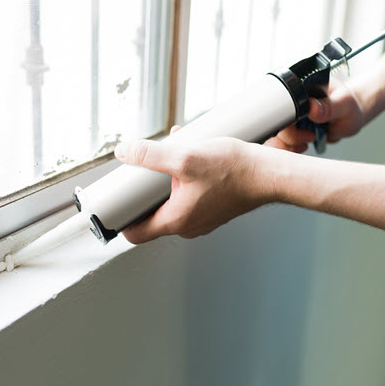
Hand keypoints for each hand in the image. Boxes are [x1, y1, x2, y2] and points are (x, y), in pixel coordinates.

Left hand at [114, 137, 270, 243]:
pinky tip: (191, 156)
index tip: (114, 203)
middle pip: (151, 214)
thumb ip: (152, 155)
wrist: (271, 174)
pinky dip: (184, 178)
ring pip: (171, 201)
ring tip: (172, 156)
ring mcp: (201, 218)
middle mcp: (188, 225)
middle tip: (141, 171)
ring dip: (166, 180)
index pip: (135, 233)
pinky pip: (188, 196)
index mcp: (177, 220)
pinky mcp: (212, 207)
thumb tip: (125, 152)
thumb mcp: (186, 156)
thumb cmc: (236, 170)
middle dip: (144, 191)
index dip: (120, 218)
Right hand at [264, 80, 367, 151]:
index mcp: (300, 88)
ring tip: (306, 143)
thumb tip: (312, 107)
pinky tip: (302, 147)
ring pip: (273, 138)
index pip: (280, 106)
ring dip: (287, 147)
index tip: (307, 133)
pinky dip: (288, 151)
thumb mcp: (345, 105)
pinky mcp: (288, 130)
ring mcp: (288, 117)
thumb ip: (330, 106)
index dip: (289, 125)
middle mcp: (290, 102)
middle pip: (274, 125)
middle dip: (290, 139)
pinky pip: (278, 144)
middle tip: (310, 137)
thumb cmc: (349, 106)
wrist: (350, 116)